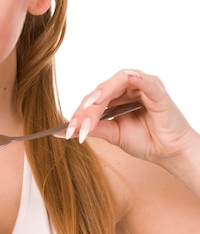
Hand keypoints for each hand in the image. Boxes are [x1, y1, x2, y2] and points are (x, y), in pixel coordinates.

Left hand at [66, 69, 194, 164]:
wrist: (169, 152)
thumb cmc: (145, 140)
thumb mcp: (113, 134)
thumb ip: (93, 128)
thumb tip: (64, 131)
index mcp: (117, 95)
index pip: (93, 99)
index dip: (79, 114)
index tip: (67, 131)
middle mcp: (128, 87)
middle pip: (101, 91)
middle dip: (86, 109)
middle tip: (76, 126)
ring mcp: (143, 85)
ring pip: (116, 83)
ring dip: (101, 95)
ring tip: (90, 109)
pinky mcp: (156, 90)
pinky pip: (143, 81)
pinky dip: (131, 81)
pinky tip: (116, 89)